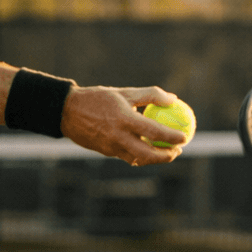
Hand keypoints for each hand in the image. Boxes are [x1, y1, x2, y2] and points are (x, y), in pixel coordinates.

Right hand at [61, 85, 186, 164]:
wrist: (67, 111)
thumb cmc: (99, 98)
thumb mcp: (124, 92)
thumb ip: (150, 95)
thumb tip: (174, 99)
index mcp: (124, 119)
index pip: (154, 132)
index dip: (172, 137)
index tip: (185, 137)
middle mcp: (118, 136)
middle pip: (148, 154)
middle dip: (166, 156)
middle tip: (178, 151)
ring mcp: (111, 147)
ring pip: (138, 159)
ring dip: (155, 159)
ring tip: (166, 152)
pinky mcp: (106, 152)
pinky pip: (127, 156)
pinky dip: (140, 156)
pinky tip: (148, 150)